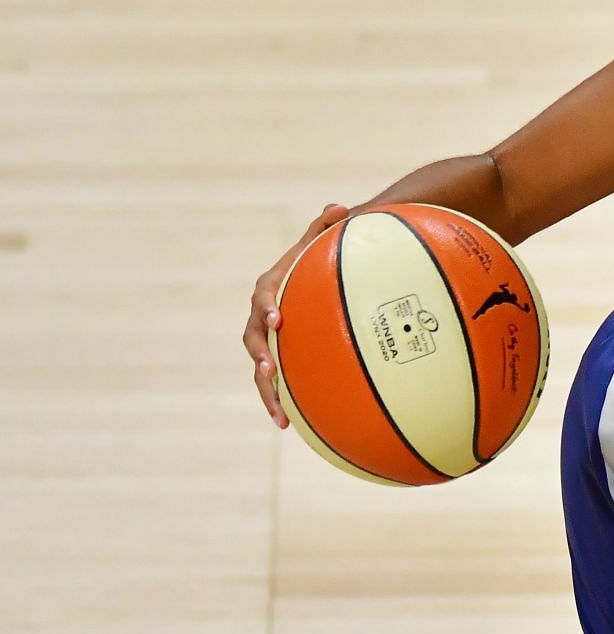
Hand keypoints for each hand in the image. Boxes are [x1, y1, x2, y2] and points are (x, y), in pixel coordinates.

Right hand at [242, 204, 349, 429]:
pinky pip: (277, 383)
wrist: (312, 278)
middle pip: (253, 338)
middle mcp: (263, 316)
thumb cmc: (318, 259)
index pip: (263, 295)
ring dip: (266, 392)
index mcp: (271, 287)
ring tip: (280, 415)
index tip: (278, 319)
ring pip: (261, 368)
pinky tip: (292, 427)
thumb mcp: (321, 241)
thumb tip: (340, 207)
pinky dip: (281, 402)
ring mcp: (270, 341)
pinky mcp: (280, 359)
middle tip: (270, 370)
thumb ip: (327, 226)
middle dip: (260, 356)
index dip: (266, 307)